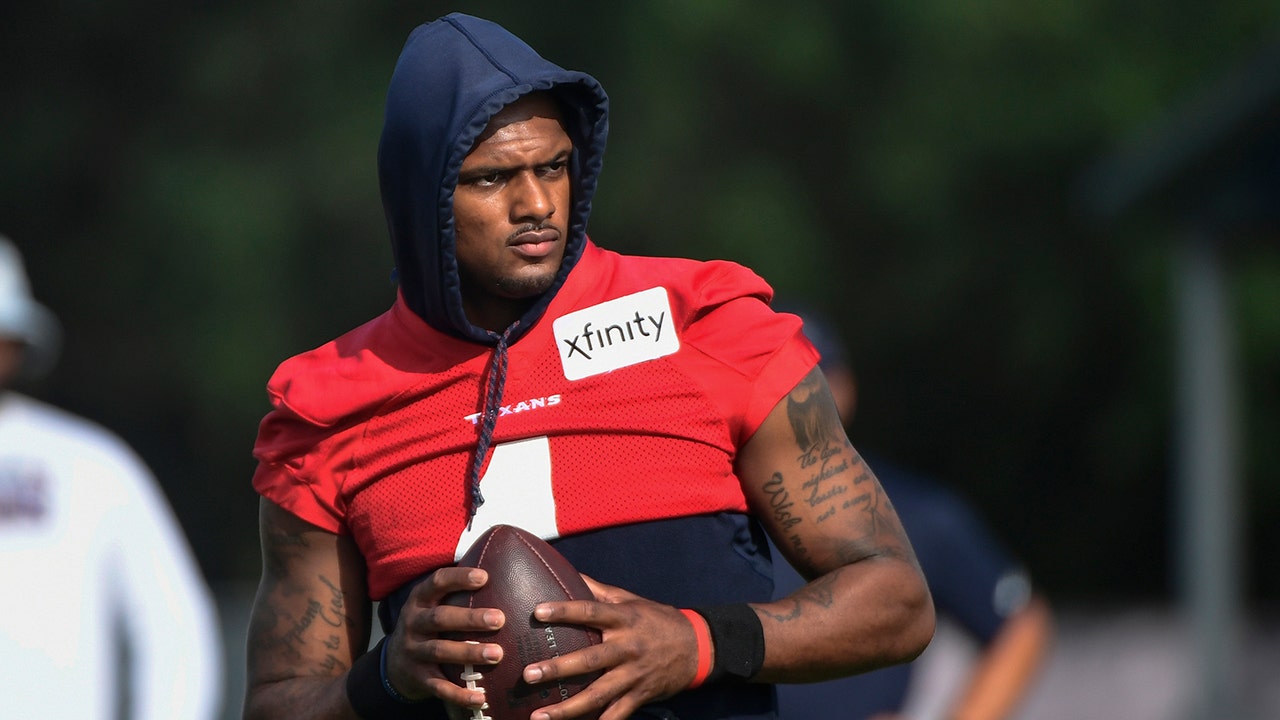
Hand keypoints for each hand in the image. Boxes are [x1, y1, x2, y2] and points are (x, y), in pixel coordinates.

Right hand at [383, 566, 505, 710]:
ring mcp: (413, 651)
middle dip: (470, 619)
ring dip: (469, 652)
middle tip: (500, 619)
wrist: (393, 665)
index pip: (437, 582)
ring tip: (498, 654)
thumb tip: (499, 566)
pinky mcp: (417, 678)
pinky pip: (439, 687)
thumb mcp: (432, 605)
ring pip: (440, 651)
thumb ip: (456, 591)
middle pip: (440, 618)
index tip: (485, 577)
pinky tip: (481, 698)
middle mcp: (412, 623)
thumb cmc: (428, 626)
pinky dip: (459, 694)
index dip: (459, 578)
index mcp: (419, 600)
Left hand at [520, 575, 699, 719]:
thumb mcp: (632, 600)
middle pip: (589, 659)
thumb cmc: (658, 620)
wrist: (698, 647)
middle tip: (529, 674)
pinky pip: (617, 715)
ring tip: (538, 715)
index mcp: (624, 619)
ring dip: (567, 708)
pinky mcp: (640, 695)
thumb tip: (570, 573)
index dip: (564, 610)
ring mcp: (633, 675)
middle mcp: (627, 647)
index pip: (590, 612)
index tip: (538, 612)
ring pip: (597, 694)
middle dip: (558, 668)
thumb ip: (600, 591)